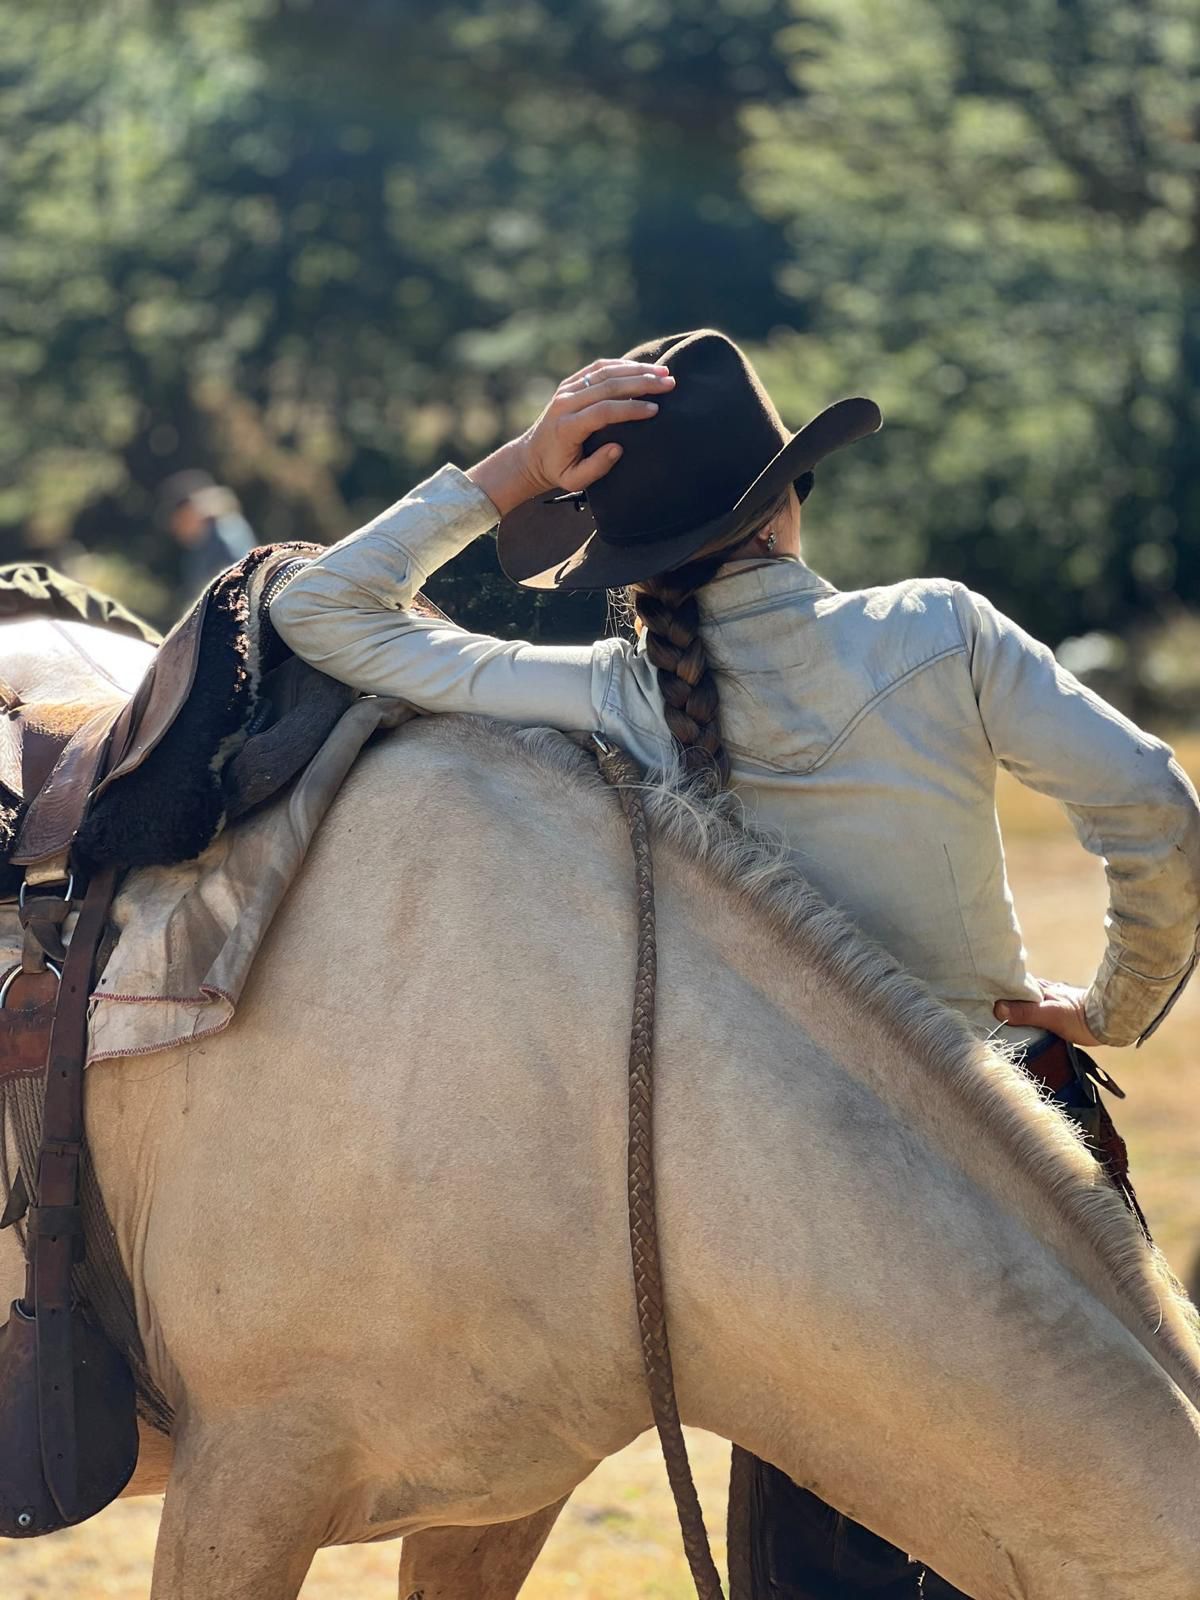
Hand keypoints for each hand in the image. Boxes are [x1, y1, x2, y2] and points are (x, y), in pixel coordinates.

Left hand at [468, 358, 674, 515]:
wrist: (531, 456)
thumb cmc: (557, 471)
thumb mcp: (574, 480)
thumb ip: (596, 467)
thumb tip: (618, 448)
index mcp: (567, 426)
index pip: (604, 411)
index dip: (630, 409)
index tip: (655, 409)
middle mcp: (565, 402)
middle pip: (608, 385)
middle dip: (641, 383)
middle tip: (669, 383)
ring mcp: (566, 390)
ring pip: (604, 372)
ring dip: (636, 370)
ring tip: (662, 372)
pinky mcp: (569, 384)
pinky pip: (597, 368)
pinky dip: (621, 365)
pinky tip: (641, 367)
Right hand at [993, 979, 1100, 1046]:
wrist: (1110, 1021)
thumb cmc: (1080, 1017)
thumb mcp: (1050, 1016)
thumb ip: (1025, 1012)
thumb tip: (997, 1008)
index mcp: (1038, 988)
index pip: (1010, 984)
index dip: (996, 989)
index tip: (980, 996)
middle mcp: (1044, 991)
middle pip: (1017, 993)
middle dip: (1003, 999)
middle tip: (985, 1009)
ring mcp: (1052, 1001)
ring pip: (1028, 1002)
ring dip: (1016, 1008)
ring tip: (1000, 1020)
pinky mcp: (1060, 1013)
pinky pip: (1037, 1011)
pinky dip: (1028, 1016)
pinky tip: (1025, 1025)